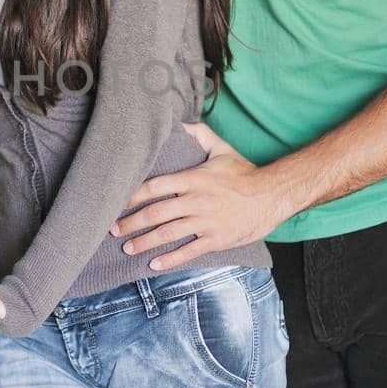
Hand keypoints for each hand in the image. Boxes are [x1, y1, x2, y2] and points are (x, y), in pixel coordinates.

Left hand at [110, 122, 290, 270]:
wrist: (272, 195)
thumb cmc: (244, 172)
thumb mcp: (221, 148)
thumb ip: (199, 134)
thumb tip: (180, 123)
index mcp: (193, 179)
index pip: (154, 187)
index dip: (132, 196)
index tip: (117, 203)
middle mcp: (195, 201)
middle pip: (156, 213)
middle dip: (131, 223)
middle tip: (114, 229)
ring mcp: (205, 221)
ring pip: (168, 233)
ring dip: (145, 242)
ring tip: (128, 247)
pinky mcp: (215, 239)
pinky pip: (189, 251)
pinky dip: (170, 259)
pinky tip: (154, 264)